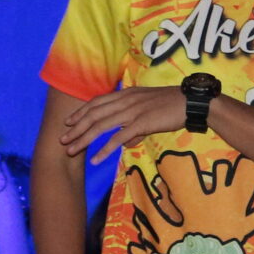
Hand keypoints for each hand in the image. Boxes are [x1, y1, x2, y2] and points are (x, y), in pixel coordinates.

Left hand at [58, 86, 187, 163]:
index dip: (81, 112)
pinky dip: (104, 149)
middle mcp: (125, 100)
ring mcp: (132, 111)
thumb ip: (135, 127)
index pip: (97, 102)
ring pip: (101, 126)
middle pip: (94, 114)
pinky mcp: (141, 123)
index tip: (68, 122)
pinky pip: (118, 138)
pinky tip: (95, 159)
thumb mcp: (149, 111)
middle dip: (76, 128)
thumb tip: (125, 143)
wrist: (191, 102)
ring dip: (83, 139)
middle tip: (62, 140)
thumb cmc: (172, 106)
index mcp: (126, 94)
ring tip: (71, 150)